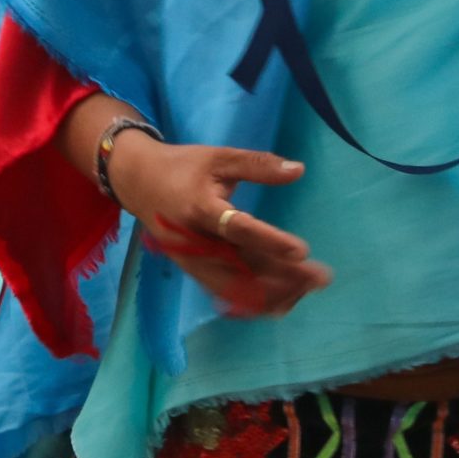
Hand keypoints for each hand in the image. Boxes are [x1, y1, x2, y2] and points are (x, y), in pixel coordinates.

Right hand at [108, 135, 330, 317]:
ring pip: (236, 288)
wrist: (137, 181)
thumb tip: (299, 170)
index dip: (270, 242)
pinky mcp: (193, 270)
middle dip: (284, 277)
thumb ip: (257, 165)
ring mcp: (192, 261)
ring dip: (273, 292)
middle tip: (322, 277)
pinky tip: (283, 299)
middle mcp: (195, 241)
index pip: (238, 230)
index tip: (302, 251)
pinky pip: (226, 293)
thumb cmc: (182, 166)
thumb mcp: (218, 157)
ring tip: (308, 289)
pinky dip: (254, 300)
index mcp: (200, 208)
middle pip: (242, 268)